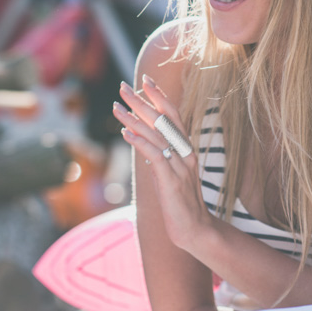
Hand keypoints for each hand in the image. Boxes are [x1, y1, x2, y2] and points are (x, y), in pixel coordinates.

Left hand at [113, 76, 210, 249]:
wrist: (195, 230)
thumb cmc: (180, 203)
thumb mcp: (169, 173)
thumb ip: (159, 155)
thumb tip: (142, 140)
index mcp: (186, 149)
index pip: (173, 115)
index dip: (159, 97)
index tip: (145, 80)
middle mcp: (185, 153)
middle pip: (163, 120)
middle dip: (142, 101)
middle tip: (123, 87)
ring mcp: (179, 167)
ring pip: (156, 135)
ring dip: (134, 119)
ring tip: (116, 108)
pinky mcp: (171, 182)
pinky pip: (155, 157)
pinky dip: (140, 142)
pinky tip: (125, 133)